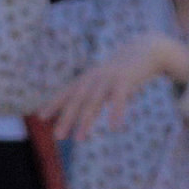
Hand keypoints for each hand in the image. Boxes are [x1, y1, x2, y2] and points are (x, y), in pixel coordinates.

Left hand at [41, 33, 188, 135]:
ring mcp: (109, 77)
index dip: (55, 103)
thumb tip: (84, 117)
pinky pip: (119, 97)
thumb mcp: (107, 83)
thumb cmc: (124, 71)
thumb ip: (96, 99)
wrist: (147, 49)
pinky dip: (116, 111)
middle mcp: (95, 77)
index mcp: (90, 78)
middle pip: (77, 99)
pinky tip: (114, 127)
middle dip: (66, 117)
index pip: (68, 91)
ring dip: (85, 120)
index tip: (41, 116)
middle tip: (57, 136)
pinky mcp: (126, 79)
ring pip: (94, 100)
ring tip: (79, 139)